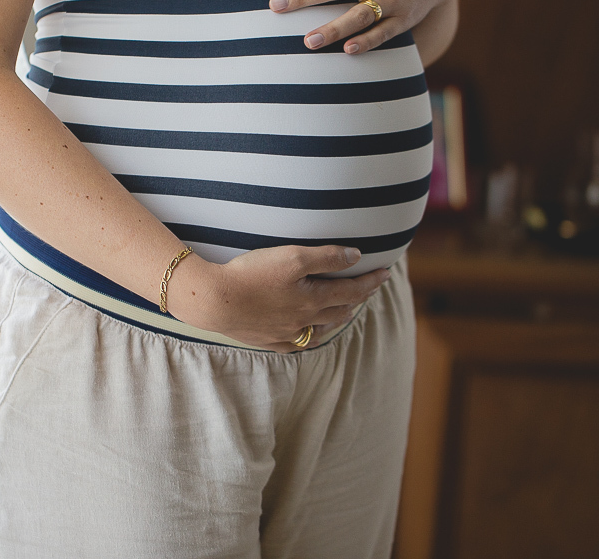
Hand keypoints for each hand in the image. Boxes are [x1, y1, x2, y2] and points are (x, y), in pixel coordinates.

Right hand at [169, 245, 390, 351]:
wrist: (213, 300)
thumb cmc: (251, 274)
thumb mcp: (292, 257)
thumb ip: (326, 257)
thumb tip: (356, 257)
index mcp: (314, 299)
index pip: (352, 290)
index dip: (371, 281)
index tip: (385, 272)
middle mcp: (305, 320)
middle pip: (340, 309)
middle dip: (359, 297)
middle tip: (371, 288)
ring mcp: (286, 333)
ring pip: (321, 328)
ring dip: (339, 316)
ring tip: (348, 309)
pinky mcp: (267, 339)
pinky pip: (298, 342)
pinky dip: (311, 335)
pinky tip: (309, 332)